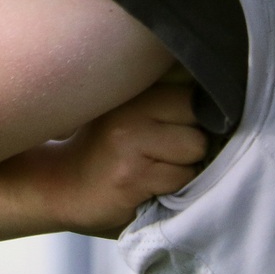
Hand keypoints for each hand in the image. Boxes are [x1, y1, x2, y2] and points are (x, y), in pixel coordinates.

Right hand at [26, 84, 207, 237]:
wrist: (60, 187)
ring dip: (186, 163)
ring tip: (158, 168)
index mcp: (131, 88)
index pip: (189, 86)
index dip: (196, 108)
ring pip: (194, 146)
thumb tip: (214, 101)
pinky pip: (181, 177)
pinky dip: (174, 187)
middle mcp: (130, 107)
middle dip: (193, 135)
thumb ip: (160, 100)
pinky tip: (150, 186)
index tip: (184, 123)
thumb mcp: (125, 112)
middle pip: (198, 113)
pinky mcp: (132, 175)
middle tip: (168, 151)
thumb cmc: (103, 151)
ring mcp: (129, 139)